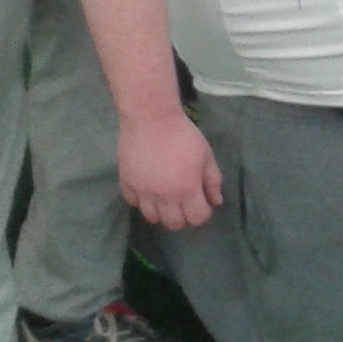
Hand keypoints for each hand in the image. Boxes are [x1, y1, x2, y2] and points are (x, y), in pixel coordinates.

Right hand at [118, 105, 225, 230]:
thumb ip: (213, 180)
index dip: (203, 212)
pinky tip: (148, 188)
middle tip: (184, 201)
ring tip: (165, 198)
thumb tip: (216, 202)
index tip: (202, 201)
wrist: (150, 117)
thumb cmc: (183, 134)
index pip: (197, 218)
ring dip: (161, 212)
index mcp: (187, 189)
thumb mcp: (206, 155)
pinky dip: (141, 200)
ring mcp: (143, 192)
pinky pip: (133, 203)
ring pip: (152, 218)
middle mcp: (164, 197)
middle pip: (174, 224)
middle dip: (183, 216)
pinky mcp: (126, 184)